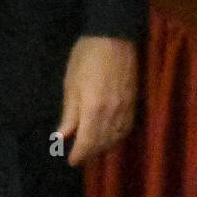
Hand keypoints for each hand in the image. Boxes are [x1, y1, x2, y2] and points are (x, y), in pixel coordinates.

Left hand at [56, 35, 137, 165]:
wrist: (114, 35)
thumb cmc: (86, 56)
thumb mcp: (71, 83)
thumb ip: (69, 113)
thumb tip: (62, 137)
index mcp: (94, 109)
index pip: (87, 143)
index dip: (79, 155)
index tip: (71, 161)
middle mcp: (112, 113)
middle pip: (103, 143)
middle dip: (90, 152)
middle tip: (80, 155)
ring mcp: (126, 107)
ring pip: (116, 137)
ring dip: (104, 146)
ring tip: (93, 147)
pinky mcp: (134, 100)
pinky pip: (127, 127)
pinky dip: (118, 135)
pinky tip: (110, 134)